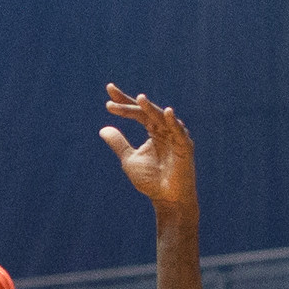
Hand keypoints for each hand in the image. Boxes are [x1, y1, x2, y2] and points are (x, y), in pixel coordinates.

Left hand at [99, 84, 195, 210]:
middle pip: (146, 112)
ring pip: (162, 118)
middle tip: (112, 100)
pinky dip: (173, 122)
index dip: (124, 102)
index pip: (137, 112)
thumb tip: (103, 129)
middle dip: (130, 105)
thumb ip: (119, 143)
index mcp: (153, 130)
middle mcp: (165, 130)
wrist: (167, 199)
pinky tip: (166, 112)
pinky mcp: (186, 147)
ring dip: (151, 109)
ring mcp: (176, 137)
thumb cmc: (151, 180)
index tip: (109, 90)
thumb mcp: (129, 160)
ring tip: (139, 99)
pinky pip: (179, 132)